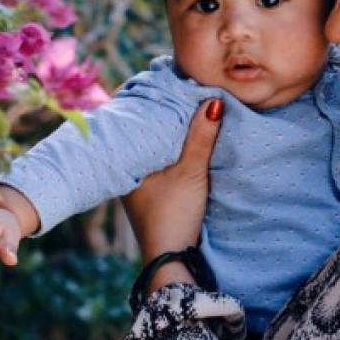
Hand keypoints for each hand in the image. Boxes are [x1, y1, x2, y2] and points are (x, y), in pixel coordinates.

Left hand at [122, 99, 222, 289]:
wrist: (170, 260)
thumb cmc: (173, 214)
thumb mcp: (191, 172)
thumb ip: (201, 137)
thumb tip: (213, 101)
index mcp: (126, 160)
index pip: (132, 120)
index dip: (145, 99)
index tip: (159, 79)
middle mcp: (127, 169)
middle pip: (141, 132)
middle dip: (158, 113)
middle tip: (175, 86)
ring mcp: (138, 183)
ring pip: (151, 147)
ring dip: (166, 132)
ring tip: (182, 106)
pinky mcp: (152, 194)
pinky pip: (158, 160)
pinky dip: (170, 147)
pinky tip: (183, 138)